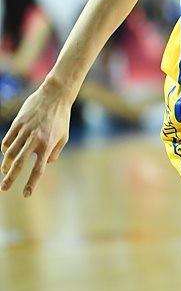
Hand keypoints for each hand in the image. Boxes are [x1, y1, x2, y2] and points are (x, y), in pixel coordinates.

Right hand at [0, 80, 70, 196]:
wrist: (55, 95)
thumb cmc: (61, 118)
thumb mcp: (64, 137)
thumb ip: (54, 153)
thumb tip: (45, 163)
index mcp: (48, 145)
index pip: (38, 169)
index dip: (31, 183)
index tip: (25, 194)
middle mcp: (35, 140)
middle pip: (19, 163)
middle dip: (10, 178)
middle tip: (4, 188)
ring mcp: (25, 131)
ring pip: (10, 152)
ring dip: (5, 164)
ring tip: (5, 171)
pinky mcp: (18, 123)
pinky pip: (8, 139)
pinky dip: (5, 148)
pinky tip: (6, 154)